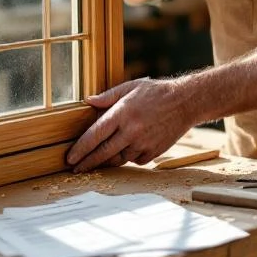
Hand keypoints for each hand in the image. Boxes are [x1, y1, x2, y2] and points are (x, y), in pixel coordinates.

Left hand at [65, 77, 195, 172]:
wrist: (185, 102)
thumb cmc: (155, 92)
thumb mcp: (130, 87)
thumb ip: (108, 96)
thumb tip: (88, 101)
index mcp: (122, 113)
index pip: (95, 135)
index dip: (80, 149)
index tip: (70, 158)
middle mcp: (131, 130)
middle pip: (103, 153)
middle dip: (87, 163)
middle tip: (76, 169)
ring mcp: (143, 143)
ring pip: (118, 159)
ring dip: (107, 161)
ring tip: (97, 161)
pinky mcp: (154, 152)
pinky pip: (135, 161)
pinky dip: (128, 157)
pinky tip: (127, 150)